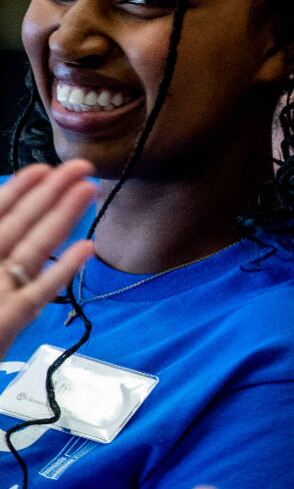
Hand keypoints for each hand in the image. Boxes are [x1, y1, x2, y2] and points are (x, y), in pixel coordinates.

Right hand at [0, 160, 96, 344]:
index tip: (42, 169)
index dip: (18, 191)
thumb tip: (3, 217)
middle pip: (17, 225)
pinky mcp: (6, 322)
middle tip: (80, 166)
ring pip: (32, 250)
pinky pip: (39, 293)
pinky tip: (89, 247)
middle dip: (48, 194)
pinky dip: (64, 270)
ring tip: (88, 189)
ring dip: (61, 217)